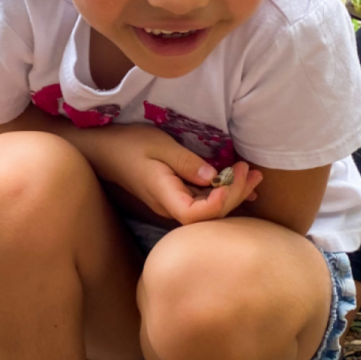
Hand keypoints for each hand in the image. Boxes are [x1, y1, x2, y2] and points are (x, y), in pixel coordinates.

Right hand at [88, 125, 262, 225]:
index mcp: (163, 196)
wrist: (105, 151)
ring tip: (255, 175)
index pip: (195, 215)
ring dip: (234, 193)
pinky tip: (243, 185)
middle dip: (235, 194)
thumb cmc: (128, 144)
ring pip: (209, 209)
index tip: (232, 178)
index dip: (218, 203)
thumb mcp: (158, 145)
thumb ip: (186, 162)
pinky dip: (224, 192)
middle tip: (250, 170)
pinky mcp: (178, 197)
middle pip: (208, 215)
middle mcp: (170, 207)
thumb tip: (214, 176)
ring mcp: (174, 204)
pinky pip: (204, 201)